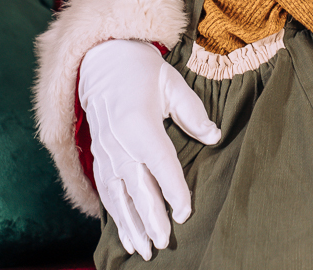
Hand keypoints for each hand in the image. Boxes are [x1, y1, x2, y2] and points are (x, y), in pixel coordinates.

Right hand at [79, 39, 221, 259]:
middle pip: (137, 188)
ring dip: (131, 225)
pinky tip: (128, 236)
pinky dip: (116, 217)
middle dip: (151, 218)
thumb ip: (193, 112)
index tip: (185, 212)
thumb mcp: (172, 84)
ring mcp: (105, 154)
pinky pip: (106, 194)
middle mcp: (118, 144)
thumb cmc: (142, 73)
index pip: (160, 164)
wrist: (103, 63)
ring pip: (118, 197)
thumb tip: (213, 136)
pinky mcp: (98, 159)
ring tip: (145, 249)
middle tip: (165, 242)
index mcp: (138, 124)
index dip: (173, 190)